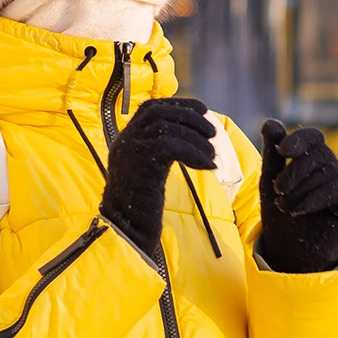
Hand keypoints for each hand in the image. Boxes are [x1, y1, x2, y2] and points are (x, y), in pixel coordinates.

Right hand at [100, 98, 215, 253]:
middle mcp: (124, 141)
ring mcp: (130, 152)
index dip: (180, 105)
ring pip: (167, 128)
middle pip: (159, 113)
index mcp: (126, 139)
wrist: (125, 232)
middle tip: (212, 133)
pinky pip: (171, 147)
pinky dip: (194, 154)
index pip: (151, 107)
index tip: (203, 111)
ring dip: (196, 139)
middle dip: (190, 117)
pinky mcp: (140, 166)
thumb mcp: (149, 171)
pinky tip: (207, 167)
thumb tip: (192, 134)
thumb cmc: (141, 206)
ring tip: (212, 155)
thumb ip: (161, 150)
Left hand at [257, 120, 337, 273]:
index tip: (282, 151)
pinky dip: (317, 198)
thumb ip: (272, 152)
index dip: (300, 139)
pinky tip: (299, 210)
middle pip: (319, 154)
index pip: (313, 136)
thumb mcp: (270, 180)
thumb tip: (271, 122)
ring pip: (328, 172)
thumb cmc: (280, 211)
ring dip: (300, 191)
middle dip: (294, 172)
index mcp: (310, 157)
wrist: (288, 249)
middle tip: (278, 190)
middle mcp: (329, 166)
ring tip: (285, 207)